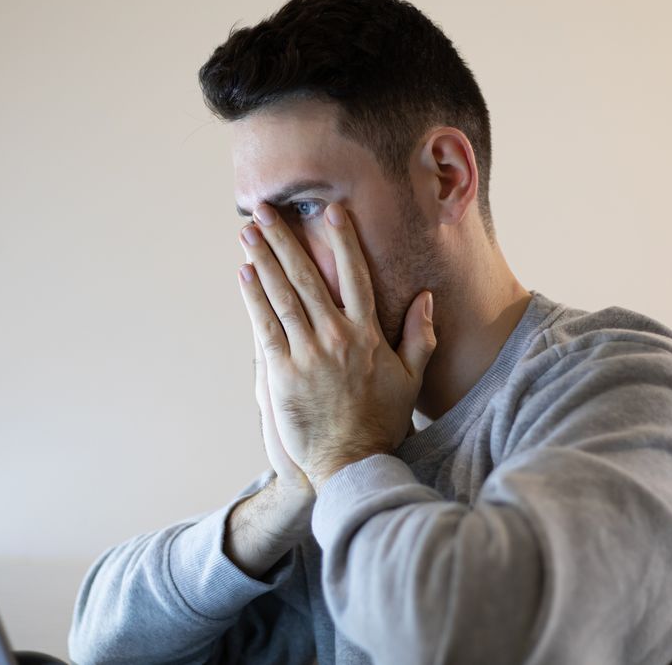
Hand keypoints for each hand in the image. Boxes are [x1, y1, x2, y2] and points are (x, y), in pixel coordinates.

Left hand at [237, 202, 435, 490]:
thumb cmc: (382, 422)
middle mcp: (337, 337)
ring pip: (282, 295)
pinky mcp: (283, 372)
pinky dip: (254, 297)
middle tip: (266, 209)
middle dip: (285, 240)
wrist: (351, 463)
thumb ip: (419, 336)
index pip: (355, 275)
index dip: (342, 241)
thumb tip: (426, 298)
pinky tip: (244, 273)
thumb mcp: (411, 379)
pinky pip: (265, 326)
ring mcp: (308, 353)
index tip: (330, 212)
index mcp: (368, 335)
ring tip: (247, 231)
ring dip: (263, 259)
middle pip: (308, 277)